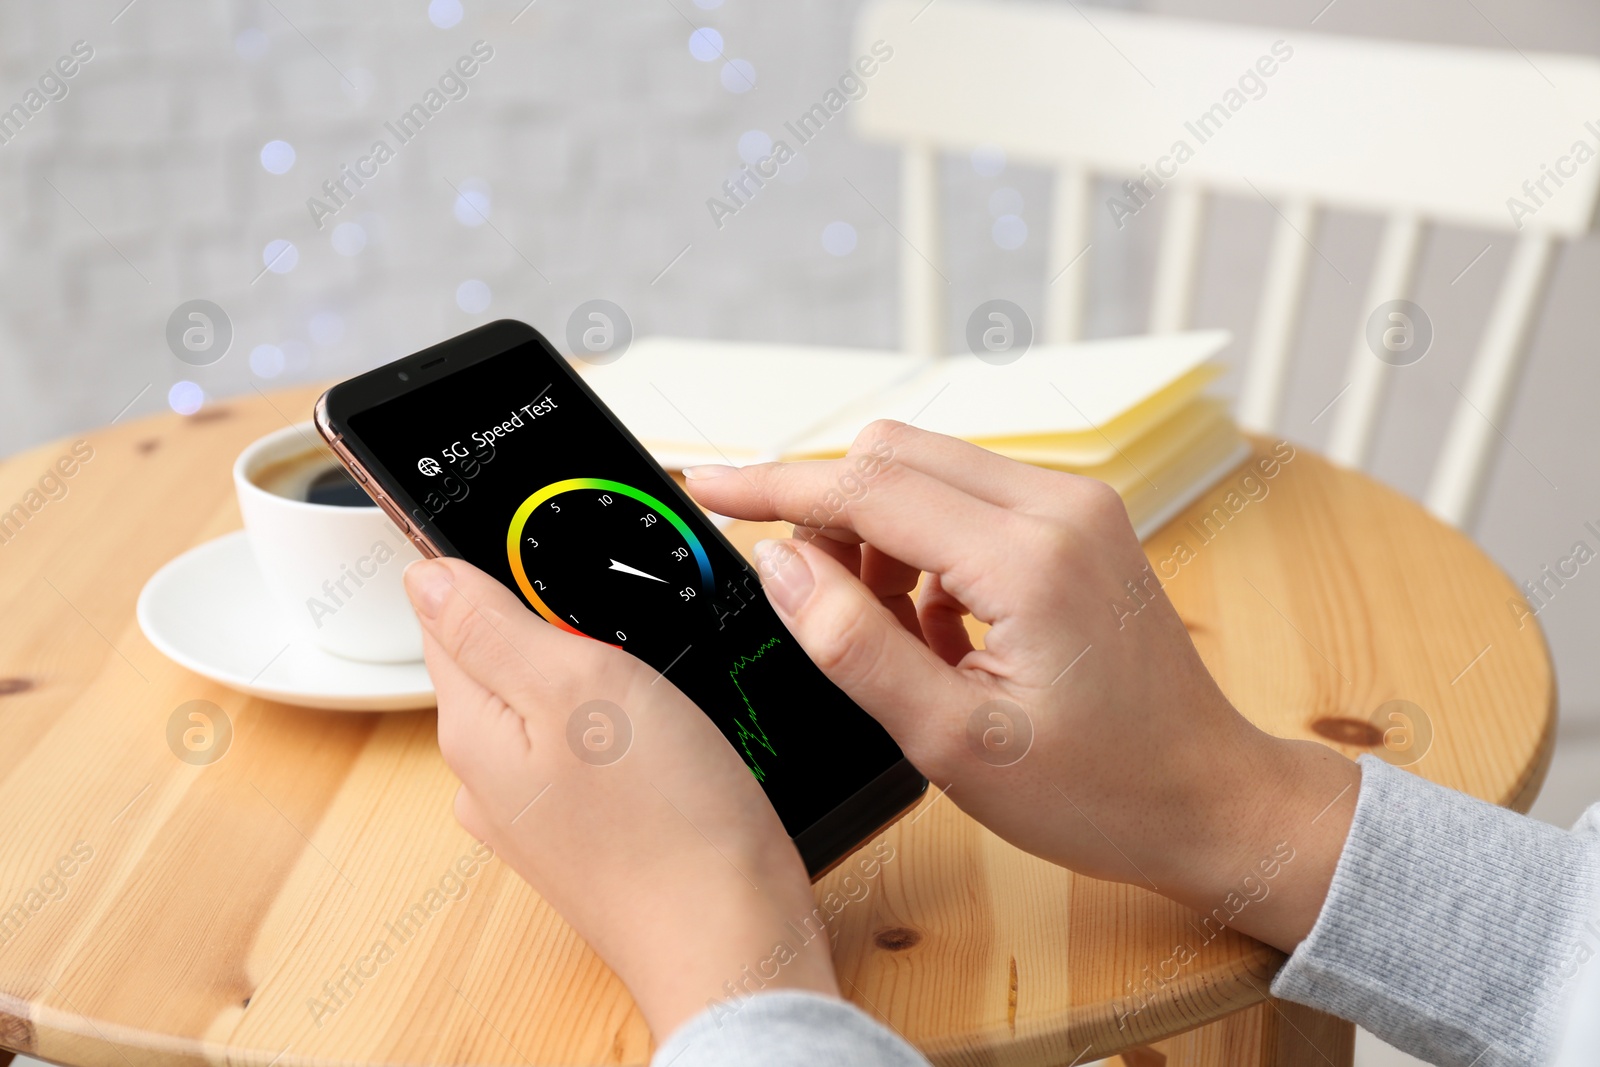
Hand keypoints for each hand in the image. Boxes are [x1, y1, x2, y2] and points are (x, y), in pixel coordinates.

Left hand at [403, 557, 836, 1038]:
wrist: (731, 938)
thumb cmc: (666, 820)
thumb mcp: (577, 684)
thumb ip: (491, 624)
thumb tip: (424, 570)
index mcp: (472, 725)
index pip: (444, 609)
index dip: (494, 562)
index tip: (556, 549)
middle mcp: (489, 772)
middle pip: (496, 653)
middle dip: (549, 613)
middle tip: (620, 612)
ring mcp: (538, 808)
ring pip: (547, 699)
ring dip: (588, 665)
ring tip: (648, 664)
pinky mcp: (590, 829)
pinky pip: (586, 744)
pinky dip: (618, 717)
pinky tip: (662, 721)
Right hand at [684, 422, 1359, 951]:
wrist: (1209, 798)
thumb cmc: (1097, 790)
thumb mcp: (951, 741)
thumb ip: (853, 643)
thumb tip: (781, 565)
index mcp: (1029, 558)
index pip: (867, 487)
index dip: (773, 486)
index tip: (706, 486)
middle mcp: (1059, 505)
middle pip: (894, 455)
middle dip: (829, 513)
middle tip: (816, 604)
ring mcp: (1078, 506)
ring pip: (928, 470)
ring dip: (878, 532)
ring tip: (890, 633)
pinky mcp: (1081, 520)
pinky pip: (968, 497)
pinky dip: (923, 545)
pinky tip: (935, 626)